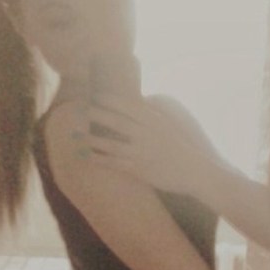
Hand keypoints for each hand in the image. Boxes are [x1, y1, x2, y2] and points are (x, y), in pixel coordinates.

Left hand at [85, 93, 216, 201]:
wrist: (194, 172)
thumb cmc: (179, 149)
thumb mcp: (167, 126)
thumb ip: (150, 115)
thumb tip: (138, 102)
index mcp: (153, 121)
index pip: (127, 106)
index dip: (110, 101)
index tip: (95, 97)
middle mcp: (146, 134)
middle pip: (115, 121)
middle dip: (95, 115)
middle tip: (79, 111)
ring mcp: (141, 152)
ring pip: (111, 144)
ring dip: (91, 140)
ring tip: (75, 137)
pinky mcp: (139, 169)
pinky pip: (115, 163)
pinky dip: (99, 159)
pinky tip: (87, 157)